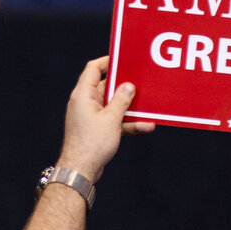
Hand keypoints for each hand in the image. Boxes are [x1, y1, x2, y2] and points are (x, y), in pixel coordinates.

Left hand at [55, 57, 151, 183]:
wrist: (81, 170)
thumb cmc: (91, 144)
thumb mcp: (111, 119)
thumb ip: (121, 100)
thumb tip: (129, 86)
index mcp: (83, 95)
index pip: (93, 69)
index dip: (108, 61)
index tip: (124, 59)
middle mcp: (85, 103)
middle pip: (107, 86)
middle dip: (125, 85)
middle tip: (142, 80)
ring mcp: (91, 116)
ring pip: (113, 105)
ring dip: (130, 106)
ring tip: (149, 104)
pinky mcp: (97, 129)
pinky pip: (114, 120)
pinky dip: (128, 122)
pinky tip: (146, 126)